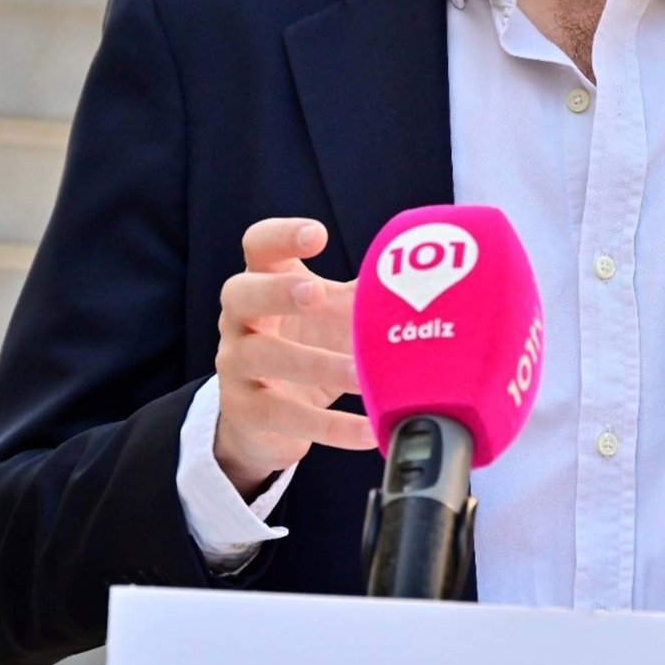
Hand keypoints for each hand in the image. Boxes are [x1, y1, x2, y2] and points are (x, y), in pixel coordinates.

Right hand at [214, 217, 375, 499]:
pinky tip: (368, 429)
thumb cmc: (307, 345)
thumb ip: (366, 291)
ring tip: (359, 376)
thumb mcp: (334, 314)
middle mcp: (240, 319)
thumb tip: (428, 270)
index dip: (281, 236)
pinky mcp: (246, 411)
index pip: (258, 246)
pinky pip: (285, 417)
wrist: (263, 418)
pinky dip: (330, 426)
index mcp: (263, 283)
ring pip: (263, 357)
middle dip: (277, 291)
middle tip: (317, 293)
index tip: (318, 235)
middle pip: (240, 293)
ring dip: (317, 365)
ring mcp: (236, 365)